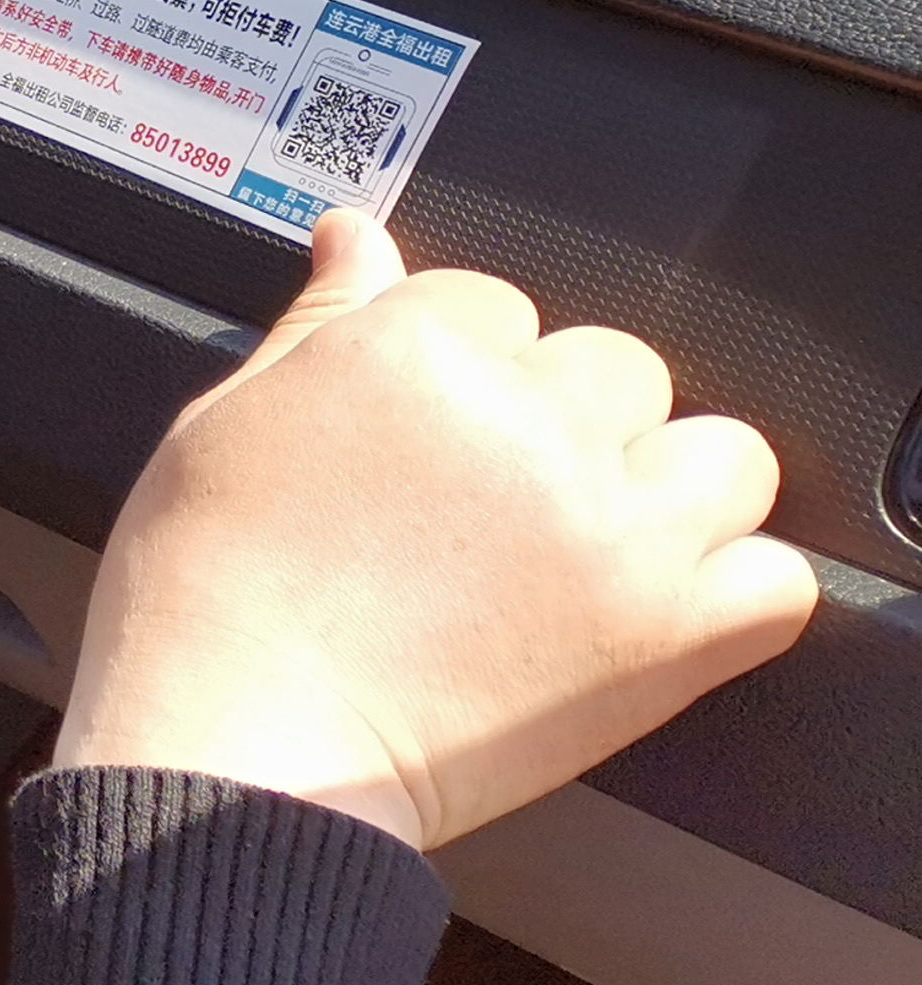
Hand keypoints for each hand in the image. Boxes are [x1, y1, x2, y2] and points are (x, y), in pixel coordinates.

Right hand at [61, 210, 818, 847]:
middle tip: (486, 510)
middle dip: (563, 426)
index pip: (496, 304)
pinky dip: (730, 598)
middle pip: (616, 369)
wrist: (230, 748)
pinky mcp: (664, 634)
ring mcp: (611, 527)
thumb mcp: (229, 420)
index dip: (459, 379)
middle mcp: (529, 423)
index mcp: (414, 351)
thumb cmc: (209, 597)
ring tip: (581, 554)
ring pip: (719, 457)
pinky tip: (648, 614)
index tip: (426, 442)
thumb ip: (321, 321)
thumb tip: (358, 236)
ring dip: (666, 494)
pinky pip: (775, 581)